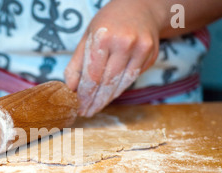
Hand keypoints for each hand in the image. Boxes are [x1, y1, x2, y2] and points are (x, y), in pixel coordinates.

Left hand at [65, 0, 161, 116]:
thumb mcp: (88, 38)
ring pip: (121, 84)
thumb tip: (70, 89)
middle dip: (95, 101)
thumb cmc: (108, 24)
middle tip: (86, 113)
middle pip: (106, 83)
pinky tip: (109, 96)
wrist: (142, 8)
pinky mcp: (151, 56)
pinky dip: (119, 89)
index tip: (78, 107)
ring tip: (96, 108)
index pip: (92, 75)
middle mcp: (124, 43)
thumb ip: (77, 64)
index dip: (84, 95)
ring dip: (106, 99)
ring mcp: (141, 49)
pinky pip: (132, 78)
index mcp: (103, 37)